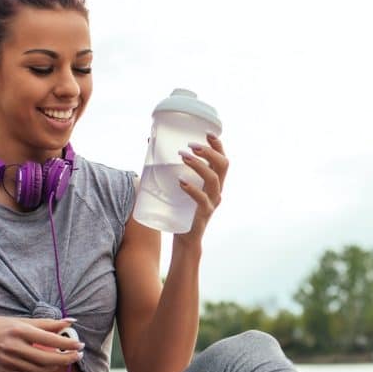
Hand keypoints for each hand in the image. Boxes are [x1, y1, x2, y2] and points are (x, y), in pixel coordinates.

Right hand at [0, 316, 84, 371]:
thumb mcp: (21, 320)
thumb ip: (47, 323)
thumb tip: (71, 321)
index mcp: (19, 330)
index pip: (49, 339)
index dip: (67, 344)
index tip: (80, 345)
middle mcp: (14, 346)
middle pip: (46, 358)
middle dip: (66, 359)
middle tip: (77, 356)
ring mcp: (8, 361)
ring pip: (40, 370)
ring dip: (55, 367)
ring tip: (61, 360)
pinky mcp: (5, 371)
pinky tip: (46, 368)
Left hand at [176, 132, 227, 247]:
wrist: (185, 238)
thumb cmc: (180, 209)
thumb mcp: (178, 185)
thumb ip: (170, 166)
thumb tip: (150, 141)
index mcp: (213, 182)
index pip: (222, 160)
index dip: (218, 145)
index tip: (208, 133)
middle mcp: (216, 190)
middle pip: (223, 165)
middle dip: (209, 152)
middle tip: (191, 145)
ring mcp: (212, 202)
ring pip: (213, 179)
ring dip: (199, 165)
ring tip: (183, 156)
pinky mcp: (204, 214)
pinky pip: (202, 199)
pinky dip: (192, 189)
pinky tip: (181, 183)